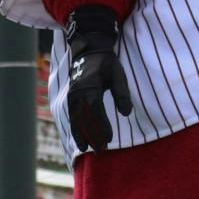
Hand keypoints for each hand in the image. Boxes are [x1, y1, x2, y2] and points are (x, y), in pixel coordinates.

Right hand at [63, 6, 133, 152]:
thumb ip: (122, 93)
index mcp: (90, 87)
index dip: (102, 127)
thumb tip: (126, 113)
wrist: (88, 48)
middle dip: (91, 136)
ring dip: (80, 134)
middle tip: (99, 150)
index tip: (109, 139)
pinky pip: (72, 115)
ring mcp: (72, 95)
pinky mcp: (71, 96)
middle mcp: (78, 93)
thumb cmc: (106, 61)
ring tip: (85, 148)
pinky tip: (79, 136)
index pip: (96, 112)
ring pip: (75, 119)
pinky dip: (74, 127)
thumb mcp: (117, 74)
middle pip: (83, 120)